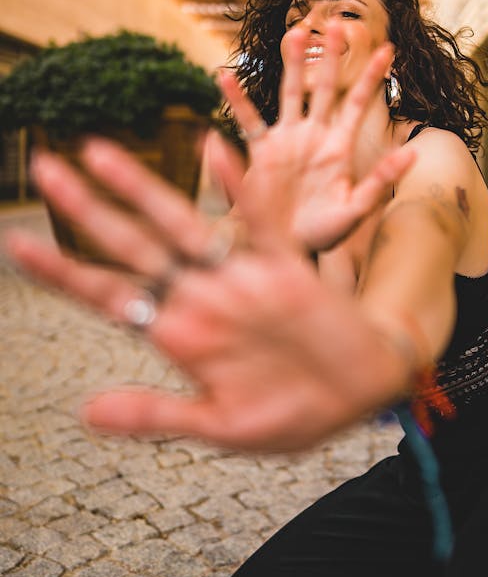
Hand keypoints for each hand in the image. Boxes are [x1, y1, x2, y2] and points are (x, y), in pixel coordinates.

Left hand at [5, 144, 412, 450]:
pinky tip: (211, 148)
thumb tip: (84, 412)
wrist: (363, 393)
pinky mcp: (286, 267)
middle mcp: (203, 298)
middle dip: (88, 210)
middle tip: (42, 168)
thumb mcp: (223, 428)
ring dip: (144, 188)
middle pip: (135, 246)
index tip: (16, 245)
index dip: (63, 271)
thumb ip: (157, 414)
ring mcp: (242, 278)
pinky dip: (237, 187)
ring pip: (183, 224)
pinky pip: (260, 219)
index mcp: (181, 336)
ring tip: (99, 151)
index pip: (110, 296)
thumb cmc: (295, 415)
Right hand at [217, 24, 414, 252]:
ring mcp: (286, 142)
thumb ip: (381, 183)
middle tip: (336, 24)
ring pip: (289, 94)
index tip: (388, 48)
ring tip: (295, 32)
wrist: (285, 250)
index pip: (358, 104)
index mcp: (339, 148)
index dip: (371, 77)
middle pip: (324, 89)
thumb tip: (412, 154)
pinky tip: (225, 75)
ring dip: (291, 64)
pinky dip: (237, 99)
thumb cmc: (322, 234)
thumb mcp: (355, 210)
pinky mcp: (261, 153)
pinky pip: (248, 121)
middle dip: (330, 58)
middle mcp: (314, 137)